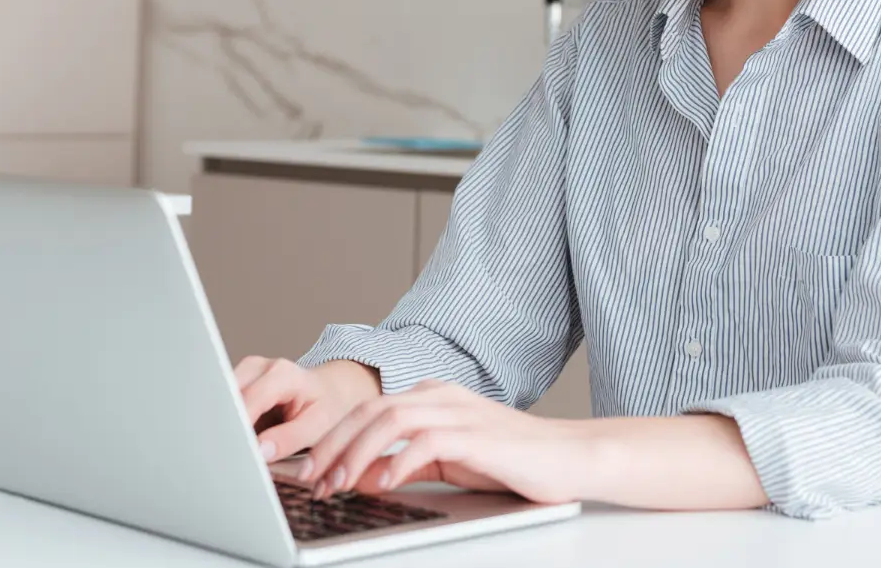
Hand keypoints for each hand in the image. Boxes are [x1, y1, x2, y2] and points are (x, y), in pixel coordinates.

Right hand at [235, 356, 380, 461]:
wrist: (332, 389)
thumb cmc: (329, 406)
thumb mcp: (319, 425)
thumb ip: (289, 439)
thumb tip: (259, 451)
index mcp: (282, 374)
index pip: (248, 401)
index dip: (238, 428)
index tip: (235, 453)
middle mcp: (259, 367)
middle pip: (227, 398)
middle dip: (226, 427)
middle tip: (230, 456)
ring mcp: (246, 373)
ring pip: (221, 401)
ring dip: (225, 426)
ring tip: (234, 449)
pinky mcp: (239, 384)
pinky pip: (225, 405)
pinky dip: (228, 424)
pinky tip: (236, 439)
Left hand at [299, 380, 593, 505]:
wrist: (570, 457)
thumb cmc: (511, 460)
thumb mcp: (450, 459)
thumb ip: (410, 462)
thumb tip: (365, 476)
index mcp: (433, 396)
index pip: (369, 409)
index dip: (334, 438)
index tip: (310, 469)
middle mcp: (442, 396)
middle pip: (370, 410)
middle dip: (334, 445)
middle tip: (311, 480)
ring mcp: (460, 412)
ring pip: (390, 420)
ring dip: (356, 454)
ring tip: (337, 484)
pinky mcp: (478, 436)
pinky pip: (427, 442)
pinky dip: (398, 462)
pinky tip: (381, 484)